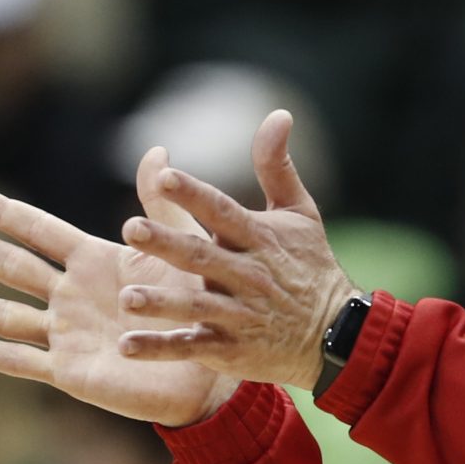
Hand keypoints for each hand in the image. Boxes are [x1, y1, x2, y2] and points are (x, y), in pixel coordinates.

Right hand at [0, 148, 239, 426]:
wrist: (213, 368)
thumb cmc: (201, 307)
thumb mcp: (181, 252)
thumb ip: (161, 208)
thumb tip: (157, 151)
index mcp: (96, 262)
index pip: (42, 232)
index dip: (6, 215)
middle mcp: (73, 295)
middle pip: (12, 267)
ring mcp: (68, 333)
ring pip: (6, 316)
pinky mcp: (71, 371)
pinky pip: (23, 360)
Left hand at [113, 109, 359, 391]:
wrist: (337, 335)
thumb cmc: (311, 265)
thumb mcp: (302, 213)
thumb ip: (278, 166)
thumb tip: (279, 114)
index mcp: (259, 238)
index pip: (223, 212)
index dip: (194, 195)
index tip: (165, 177)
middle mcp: (248, 275)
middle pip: (203, 258)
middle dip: (168, 244)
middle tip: (130, 230)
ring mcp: (240, 315)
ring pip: (197, 307)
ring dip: (162, 303)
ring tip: (127, 297)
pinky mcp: (232, 349)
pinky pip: (193, 347)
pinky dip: (161, 348)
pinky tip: (128, 346)